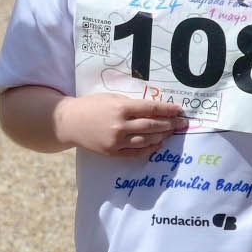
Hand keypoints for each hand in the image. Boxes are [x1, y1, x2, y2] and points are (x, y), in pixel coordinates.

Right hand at [53, 90, 188, 159]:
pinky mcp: (112, 152)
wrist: (69, 122)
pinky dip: (149, 149)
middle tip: (182, 123)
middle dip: (170, 124)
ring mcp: (117, 141)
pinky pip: (136, 153)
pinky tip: (157, 144)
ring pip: (147, 140)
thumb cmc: (91, 106)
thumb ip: (131, 104)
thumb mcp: (111, 98)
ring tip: (171, 133)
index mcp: (121, 108)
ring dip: (162, 136)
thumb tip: (153, 110)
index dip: (168, 110)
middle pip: (152, 126)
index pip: (151, 109)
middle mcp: (120, 126)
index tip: (179, 110)